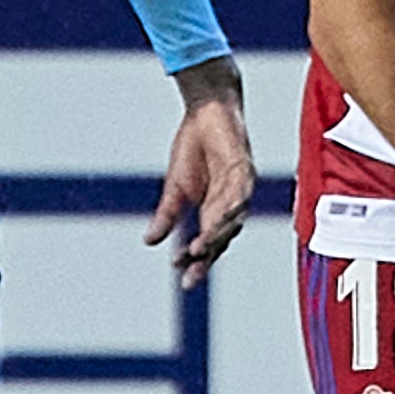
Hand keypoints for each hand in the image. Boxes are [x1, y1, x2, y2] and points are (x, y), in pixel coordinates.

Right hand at [147, 60, 253, 287]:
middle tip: (190, 277)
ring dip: (215, 237)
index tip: (182, 280)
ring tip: (196, 251)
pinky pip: (240, 195)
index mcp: (213, 211)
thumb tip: (149, 242)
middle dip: (205, 259)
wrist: (207, 113)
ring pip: (231, 222)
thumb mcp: (175, 187)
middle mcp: (230, 206)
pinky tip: (219, 220)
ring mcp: (240, 190)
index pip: (207, 244)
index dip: (196, 262)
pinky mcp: (245, 171)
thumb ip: (167, 215)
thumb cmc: (194, 149)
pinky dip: (230, 208)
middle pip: (221, 239)